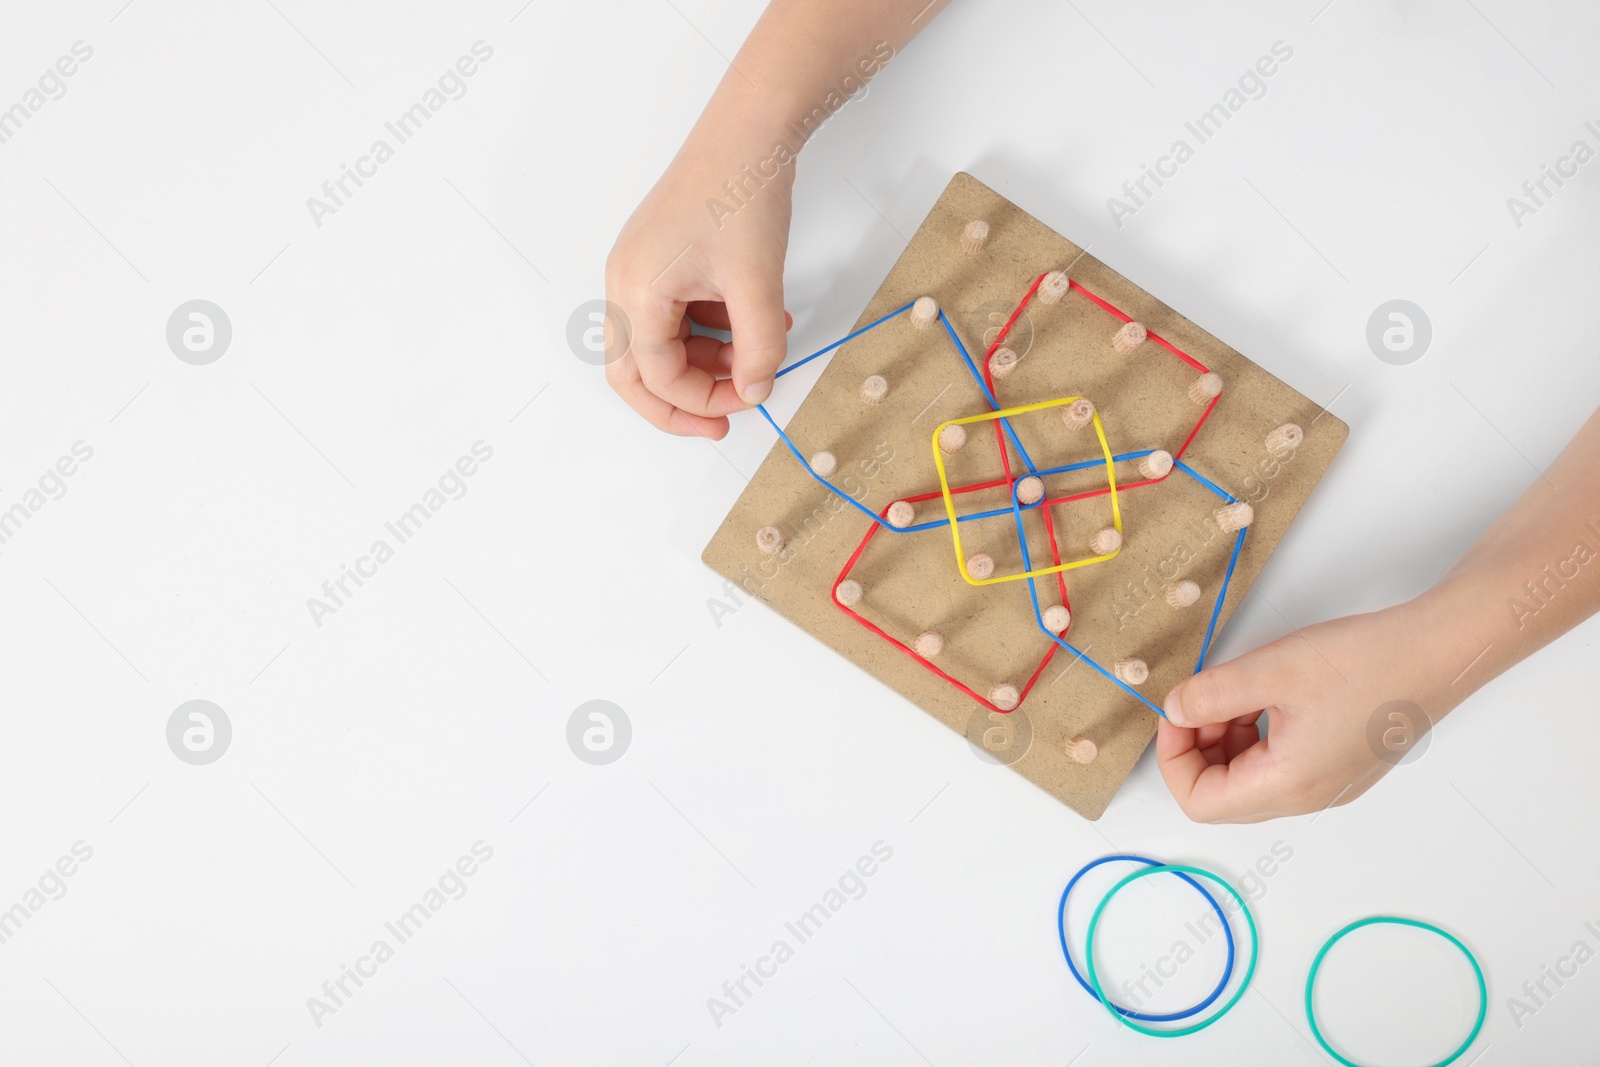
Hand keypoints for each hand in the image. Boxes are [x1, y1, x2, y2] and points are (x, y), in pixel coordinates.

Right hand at [604, 136, 794, 437]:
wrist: (747, 132)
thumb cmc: (740, 196)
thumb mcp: (758, 285)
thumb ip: (758, 349)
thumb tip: (756, 390)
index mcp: (636, 293)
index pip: (657, 375)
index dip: (702, 400)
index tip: (747, 402)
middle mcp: (625, 284)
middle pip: (635, 371)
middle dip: (681, 401)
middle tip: (722, 421)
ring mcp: (639, 270)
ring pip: (660, 344)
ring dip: (708, 360)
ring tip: (758, 354)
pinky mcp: (659, 259)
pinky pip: (676, 313)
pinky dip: (712, 328)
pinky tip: (755, 321)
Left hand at [1156, 599, 1456, 822]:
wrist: (1439, 650)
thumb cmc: (1368, 661)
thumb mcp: (1272, 669)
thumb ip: (1212, 694)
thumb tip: (1175, 710)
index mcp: (1288, 785)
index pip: (1200, 802)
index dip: (1174, 758)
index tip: (1176, 712)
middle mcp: (1308, 797)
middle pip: (1222, 795)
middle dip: (1198, 747)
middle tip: (1200, 699)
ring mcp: (1328, 784)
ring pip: (1250, 777)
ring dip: (1226, 738)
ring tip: (1234, 690)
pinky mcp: (1340, 764)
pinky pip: (1279, 762)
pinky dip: (1256, 734)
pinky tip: (1264, 694)